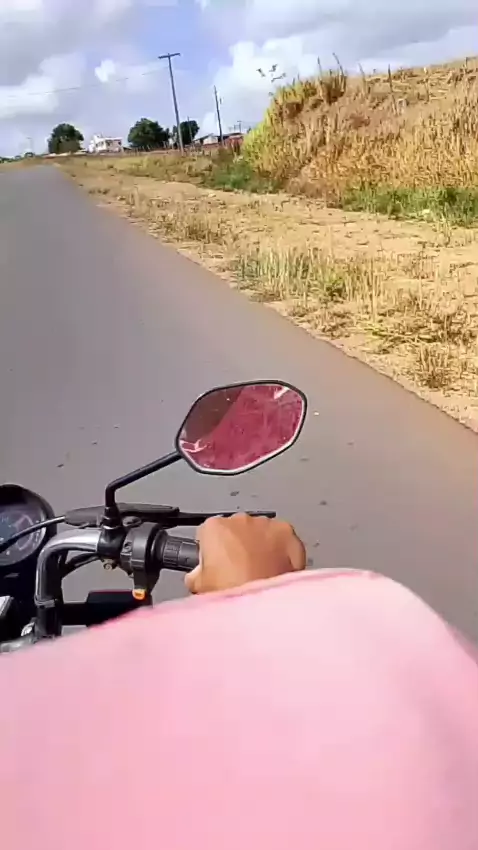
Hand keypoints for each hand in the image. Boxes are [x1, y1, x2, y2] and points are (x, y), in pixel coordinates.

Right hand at [185, 513, 305, 593]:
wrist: (263, 605)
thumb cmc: (232, 593)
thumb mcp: (198, 587)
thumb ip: (195, 573)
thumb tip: (197, 574)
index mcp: (214, 527)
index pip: (208, 533)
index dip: (212, 550)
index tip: (217, 564)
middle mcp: (241, 520)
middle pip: (236, 529)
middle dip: (238, 545)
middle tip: (241, 571)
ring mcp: (266, 524)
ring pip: (261, 531)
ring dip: (261, 546)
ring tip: (260, 572)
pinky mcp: (288, 533)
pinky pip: (283, 539)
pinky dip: (282, 550)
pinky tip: (278, 568)